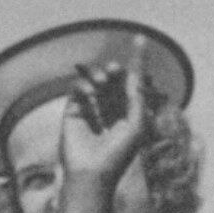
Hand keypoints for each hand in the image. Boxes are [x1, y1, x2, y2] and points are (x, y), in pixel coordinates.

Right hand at [60, 45, 152, 185]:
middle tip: (114, 71)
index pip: (132, 81)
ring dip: (100, 76)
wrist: (92, 174)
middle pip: (114, 78)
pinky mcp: (73, 112)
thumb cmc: (118, 154)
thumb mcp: (137, 124)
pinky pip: (78, 88)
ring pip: (96, 80)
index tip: (140, 38)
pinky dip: (84, 85)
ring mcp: (91, 109)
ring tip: (102, 83)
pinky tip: (91, 92)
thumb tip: (134, 73)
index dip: (137, 60)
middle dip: (115, 70)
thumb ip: (137, 97)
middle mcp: (110, 108)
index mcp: (128, 111)